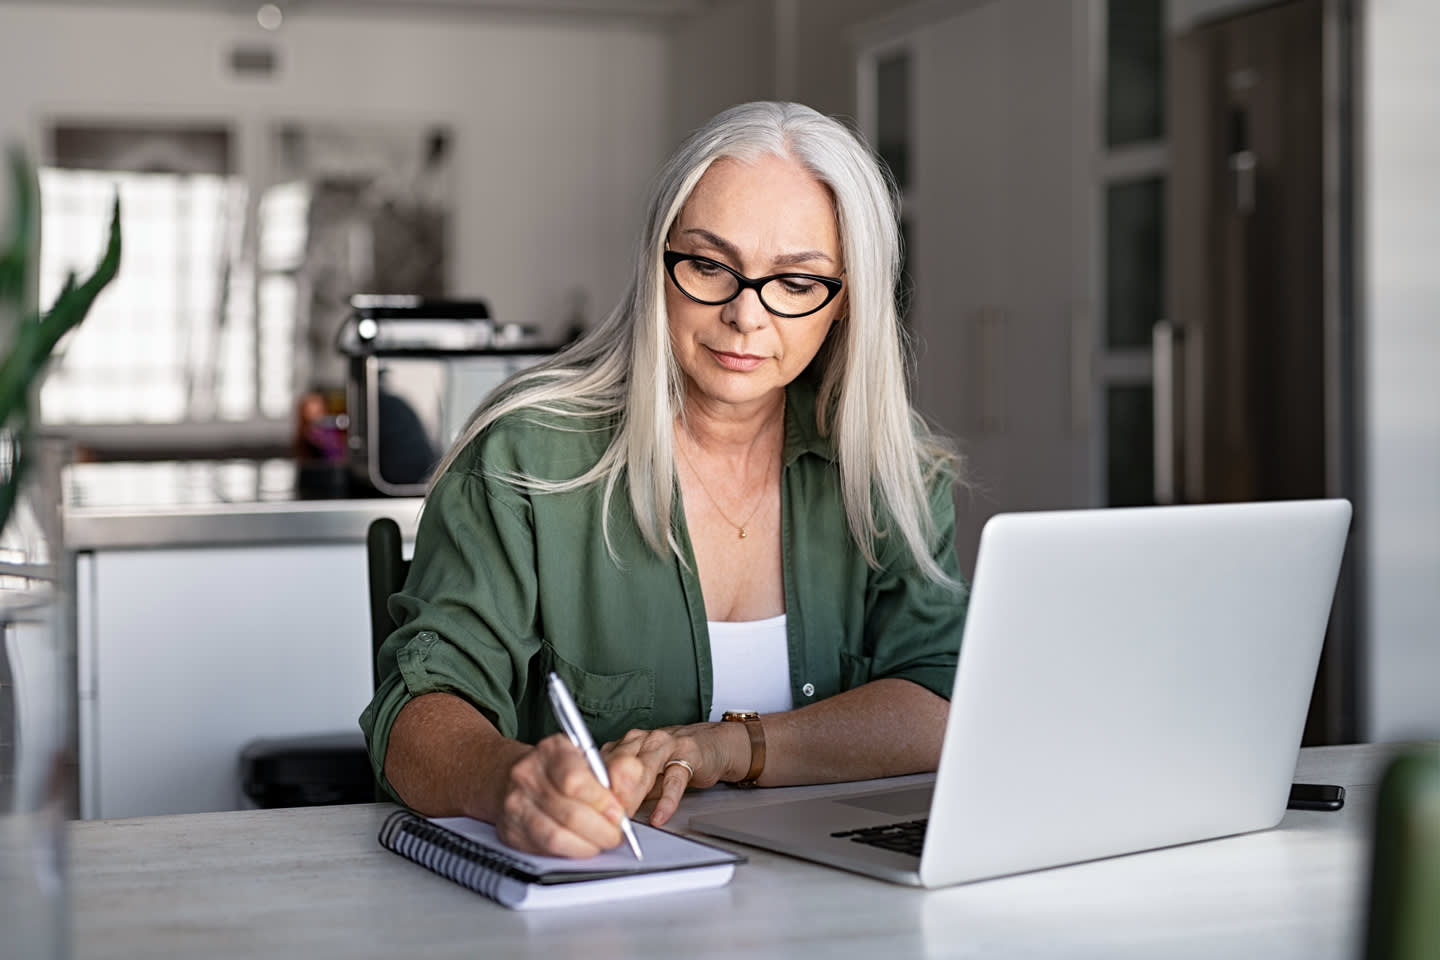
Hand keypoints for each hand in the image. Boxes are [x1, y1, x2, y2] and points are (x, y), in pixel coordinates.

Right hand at [491, 733, 647, 857]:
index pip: (575, 780)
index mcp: (552, 750)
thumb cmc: (561, 768)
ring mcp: (516, 803)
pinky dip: (570, 852)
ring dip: (588, 845)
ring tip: (601, 841)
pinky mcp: (511, 830)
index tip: (619, 813)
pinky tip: (582, 845)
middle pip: (569, 813)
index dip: (602, 802)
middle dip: (601, 830)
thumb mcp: (592, 758)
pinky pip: (545, 849)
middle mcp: (528, 774)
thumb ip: (618, 770)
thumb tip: (631, 786)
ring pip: (556, 836)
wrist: (517, 776)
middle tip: (616, 833)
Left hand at [603, 721, 747, 826]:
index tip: (588, 811)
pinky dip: (666, 801)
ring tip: (626, 817)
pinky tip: (660, 816)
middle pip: (618, 765)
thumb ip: (624, 790)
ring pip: (643, 769)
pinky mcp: (689, 754)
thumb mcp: (643, 775)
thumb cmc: (673, 760)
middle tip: (603, 818)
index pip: (601, 765)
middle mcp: (642, 740)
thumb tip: (601, 815)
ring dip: (632, 795)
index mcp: (626, 744)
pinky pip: (675, 779)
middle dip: (609, 793)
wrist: (711, 744)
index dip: (593, 789)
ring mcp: (666, 744)